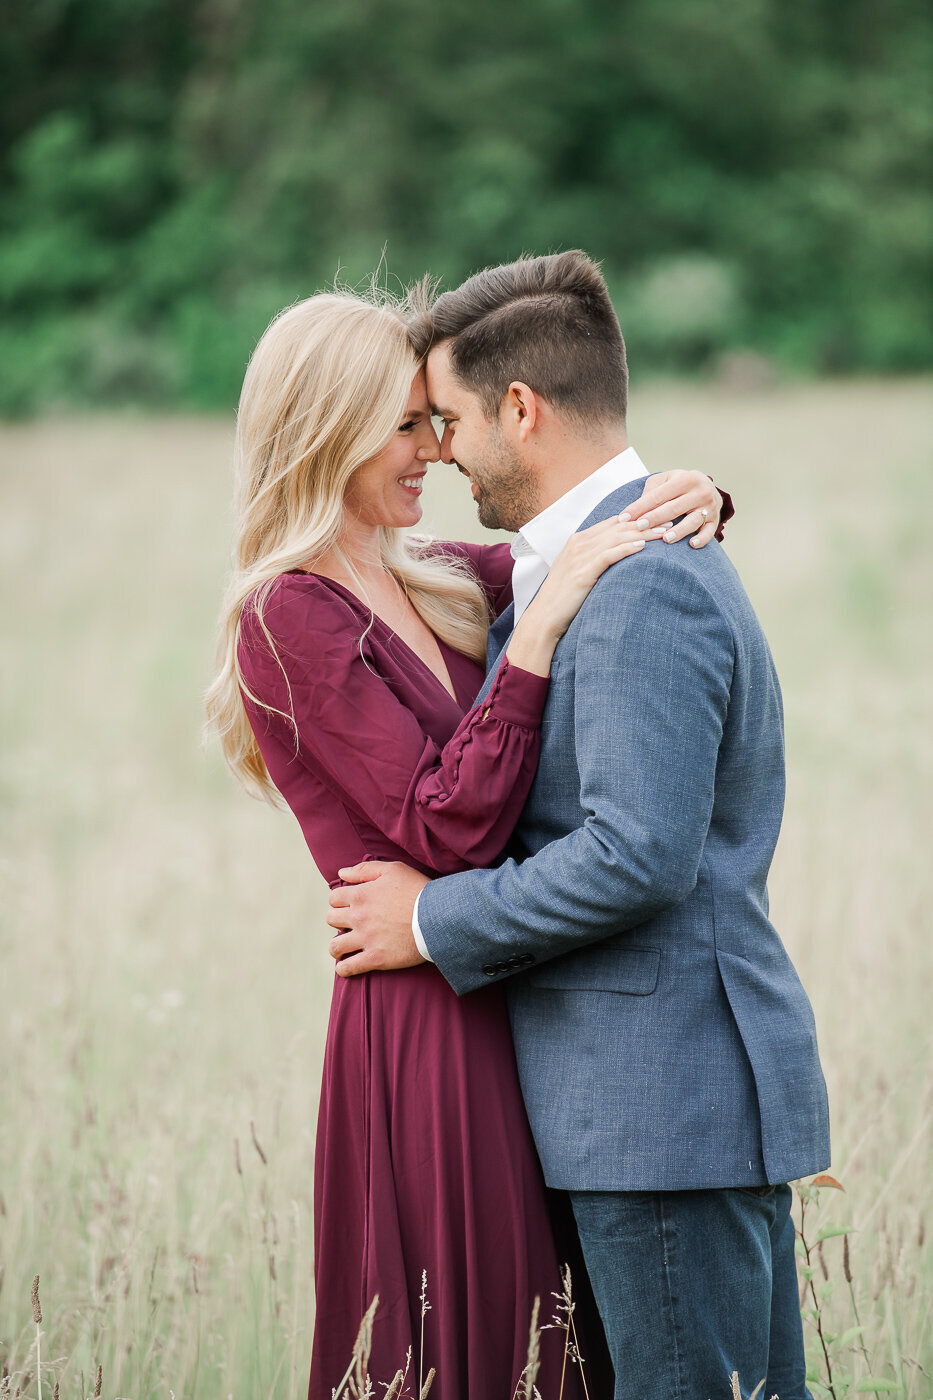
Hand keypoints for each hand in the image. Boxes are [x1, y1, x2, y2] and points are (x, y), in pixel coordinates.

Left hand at [326, 861, 430, 976]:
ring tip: (344, 948)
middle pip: (331, 920)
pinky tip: (346, 967)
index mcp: (361, 895)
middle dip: (338, 920)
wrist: (438, 916)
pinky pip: (348, 968)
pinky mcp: (376, 958)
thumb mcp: (393, 869)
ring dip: (337, 947)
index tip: (349, 905)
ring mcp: (366, 938)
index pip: (334, 898)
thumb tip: (342, 874)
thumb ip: (365, 869)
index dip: (340, 901)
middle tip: (350, 924)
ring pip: (335, 946)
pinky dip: (343, 969)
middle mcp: (358, 916)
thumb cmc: (417, 890)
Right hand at [506, 516, 662, 674]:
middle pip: (618, 527)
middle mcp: (578, 544)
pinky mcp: (582, 572)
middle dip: (645, 523)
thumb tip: (615, 556)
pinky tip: (642, 546)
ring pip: (617, 538)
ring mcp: (579, 557)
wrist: (544, 617)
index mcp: (576, 540)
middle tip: (669, 521)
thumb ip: (592, 558)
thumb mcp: (576, 571)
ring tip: (663, 532)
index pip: (611, 523)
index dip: (635, 519)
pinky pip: (608, 555)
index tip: (657, 519)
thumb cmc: (562, 598)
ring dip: (643, 533)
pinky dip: (626, 548)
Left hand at [622, 471, 722, 547]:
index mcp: (685, 479)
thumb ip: (652, 490)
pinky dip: (702, 538)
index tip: (624, 517)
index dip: (640, 506)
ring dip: (679, 530)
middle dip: (655, 518)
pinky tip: (691, 544)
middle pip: (674, 508)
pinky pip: (709, 531)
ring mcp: (710, 507)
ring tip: (666, 538)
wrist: (707, 487)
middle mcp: (700, 492)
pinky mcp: (715, 520)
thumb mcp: (666, 479)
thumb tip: (637, 508)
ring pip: (693, 520)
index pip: (659, 495)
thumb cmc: (679, 484)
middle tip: (639, 527)